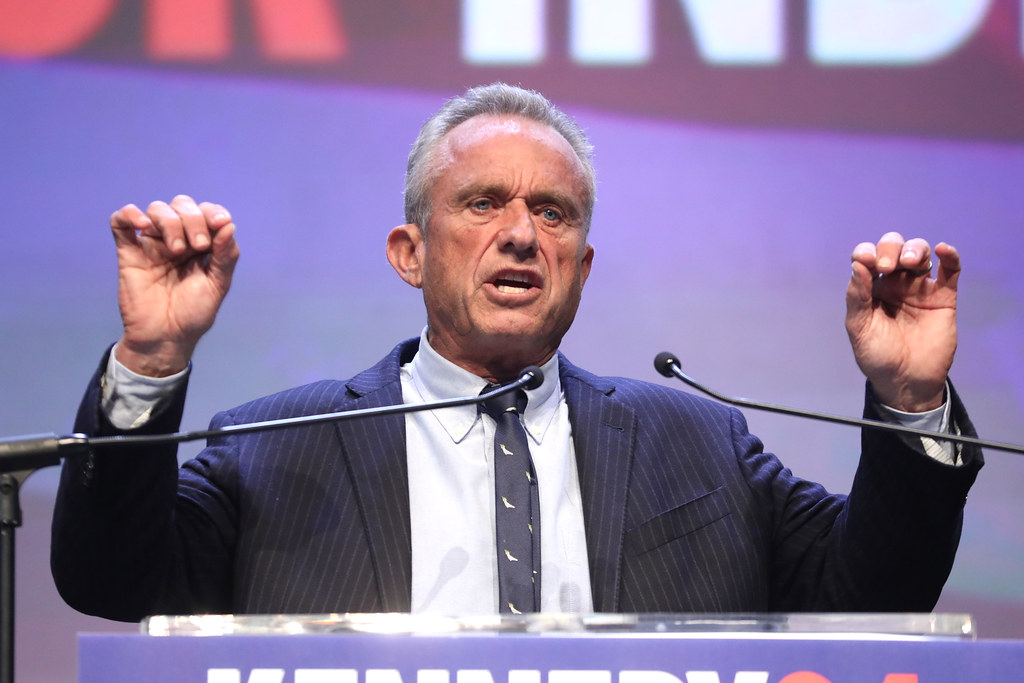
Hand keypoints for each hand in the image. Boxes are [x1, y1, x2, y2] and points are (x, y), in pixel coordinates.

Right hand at [110, 195, 239, 376]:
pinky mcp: (129, 251)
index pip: (207, 213)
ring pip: (157, 209)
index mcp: (202, 244)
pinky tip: (143, 226)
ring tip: (176, 250)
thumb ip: (225, 255)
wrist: (166, 337)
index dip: (213, 213)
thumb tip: (228, 225)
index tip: (220, 223)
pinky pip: (121, 222)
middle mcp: (177, 238)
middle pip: (182, 205)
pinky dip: (130, 215)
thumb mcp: (218, 285)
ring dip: (169, 222)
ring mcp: (152, 243)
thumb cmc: (194, 313)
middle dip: (193, 219)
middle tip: (198, 246)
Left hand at [845, 232, 959, 412]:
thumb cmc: (877, 356)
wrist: (906, 381)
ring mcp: (919, 288)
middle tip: (887, 266)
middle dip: (890, 249)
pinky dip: (950, 256)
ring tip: (910, 262)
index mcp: (870, 288)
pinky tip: (942, 249)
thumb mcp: (858, 328)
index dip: (866, 253)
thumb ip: (857, 297)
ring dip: (914, 250)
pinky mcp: (943, 297)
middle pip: (893, 249)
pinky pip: (950, 271)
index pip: (867, 258)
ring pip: (919, 254)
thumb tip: (857, 266)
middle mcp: (894, 283)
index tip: (867, 261)